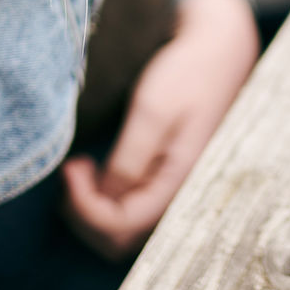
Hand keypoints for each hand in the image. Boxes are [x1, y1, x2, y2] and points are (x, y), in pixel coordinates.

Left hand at [61, 0, 258, 258]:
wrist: (219, 51)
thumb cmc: (188, 73)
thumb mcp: (154, 108)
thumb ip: (130, 157)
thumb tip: (105, 195)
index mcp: (179, 181)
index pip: (121, 225)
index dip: (85, 206)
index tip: (71, 166)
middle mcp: (176, 194)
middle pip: (117, 239)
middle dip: (83, 213)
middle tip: (71, 169)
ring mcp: (170, 189)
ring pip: (120, 230)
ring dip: (89, 209)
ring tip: (79, 168)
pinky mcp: (163, 179)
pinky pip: (128, 211)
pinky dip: (101, 200)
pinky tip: (92, 169)